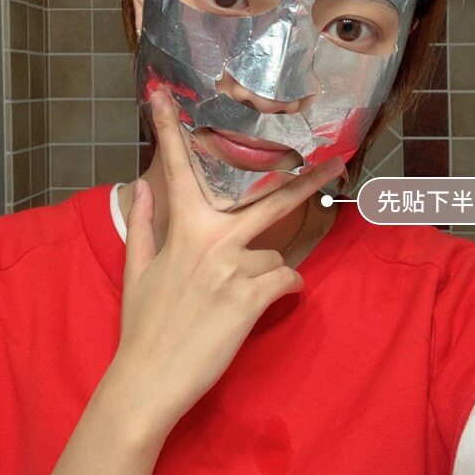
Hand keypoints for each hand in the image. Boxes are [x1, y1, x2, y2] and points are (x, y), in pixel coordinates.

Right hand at [112, 88, 343, 437]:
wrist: (148, 380)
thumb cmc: (142, 325)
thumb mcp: (137, 269)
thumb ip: (144, 223)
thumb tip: (138, 185)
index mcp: (182, 227)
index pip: (176, 169)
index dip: (169, 130)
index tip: (161, 94)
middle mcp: (210, 238)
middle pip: (270, 199)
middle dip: (308, 180)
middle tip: (337, 162)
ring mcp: (232, 267)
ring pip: (276, 253)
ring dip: (267, 272)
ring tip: (239, 298)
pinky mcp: (250, 298)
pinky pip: (286, 280)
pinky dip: (283, 290)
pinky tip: (266, 304)